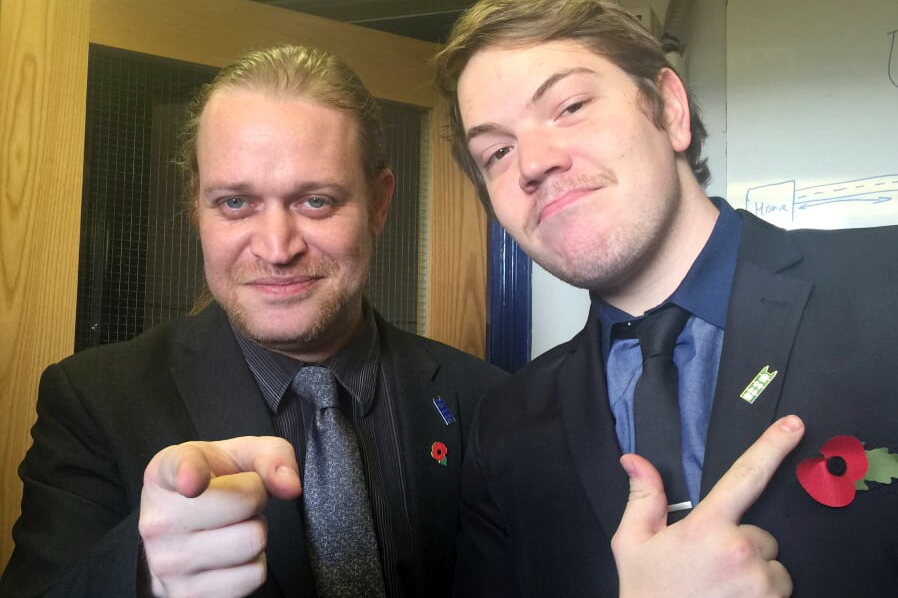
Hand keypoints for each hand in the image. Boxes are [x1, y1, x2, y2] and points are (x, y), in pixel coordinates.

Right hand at [138, 436, 300, 597]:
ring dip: (255, 531)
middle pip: (244, 503)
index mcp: (164, 474)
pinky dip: (253, 564)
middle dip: (255, 499)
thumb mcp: (238, 455)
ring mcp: (168, 563)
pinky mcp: (187, 595)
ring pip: (253, 541)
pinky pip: (252, 576)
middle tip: (237, 501)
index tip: (193, 482)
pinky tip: (230, 554)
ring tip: (232, 526)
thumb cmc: (211, 485)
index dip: (190, 473)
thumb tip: (291, 486)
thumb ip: (271, 456)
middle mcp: (158, 520)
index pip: (180, 469)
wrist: (174, 532)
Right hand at [612, 415, 804, 597]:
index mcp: (706, 526)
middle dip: (742, 545)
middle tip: (709, 566)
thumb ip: (643, 497)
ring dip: (755, 573)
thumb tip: (634, 461)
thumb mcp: (633, 543)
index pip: (745, 475)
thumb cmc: (648, 592)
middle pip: (761, 534)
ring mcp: (761, 582)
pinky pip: (778, 589)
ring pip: (773, 564)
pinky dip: (761, 595)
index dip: (772, 446)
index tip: (794, 425)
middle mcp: (740, 550)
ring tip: (720, 588)